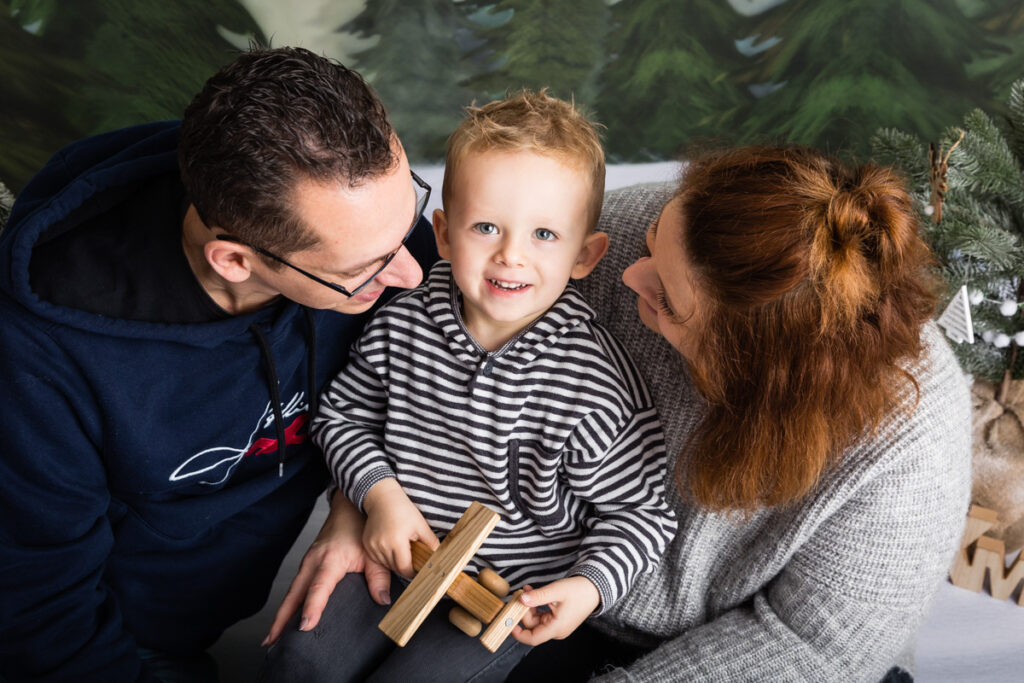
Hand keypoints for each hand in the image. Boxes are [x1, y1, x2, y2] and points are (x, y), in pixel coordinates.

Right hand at [262, 491, 390, 646]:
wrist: (350, 507)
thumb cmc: (361, 528)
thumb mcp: (374, 553)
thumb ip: (379, 578)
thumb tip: (383, 601)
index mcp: (330, 560)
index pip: (318, 588)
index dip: (312, 607)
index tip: (304, 626)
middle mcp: (313, 561)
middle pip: (294, 594)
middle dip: (282, 619)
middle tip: (272, 641)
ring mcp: (307, 562)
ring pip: (291, 592)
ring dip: (281, 613)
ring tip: (273, 638)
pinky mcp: (307, 564)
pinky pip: (295, 587)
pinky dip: (288, 603)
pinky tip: (285, 618)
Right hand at [362, 478, 438, 577]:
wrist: (382, 497)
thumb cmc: (403, 509)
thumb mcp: (421, 525)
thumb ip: (431, 543)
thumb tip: (440, 557)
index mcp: (397, 542)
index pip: (405, 569)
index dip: (413, 572)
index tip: (418, 569)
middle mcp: (382, 546)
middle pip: (395, 568)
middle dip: (405, 566)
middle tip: (412, 558)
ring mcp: (372, 546)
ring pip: (386, 564)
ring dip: (395, 563)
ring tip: (402, 550)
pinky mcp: (367, 544)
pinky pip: (377, 558)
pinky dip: (385, 557)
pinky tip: (391, 547)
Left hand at [512, 576, 600, 645]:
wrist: (595, 588)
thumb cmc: (579, 590)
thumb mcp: (556, 591)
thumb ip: (538, 597)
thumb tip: (521, 600)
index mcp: (557, 628)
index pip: (533, 638)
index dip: (519, 633)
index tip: (509, 622)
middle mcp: (557, 630)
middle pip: (532, 626)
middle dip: (524, 610)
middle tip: (520, 594)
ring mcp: (557, 625)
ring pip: (536, 620)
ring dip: (530, 606)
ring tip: (528, 590)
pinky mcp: (558, 619)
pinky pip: (542, 615)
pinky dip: (536, 605)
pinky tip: (534, 593)